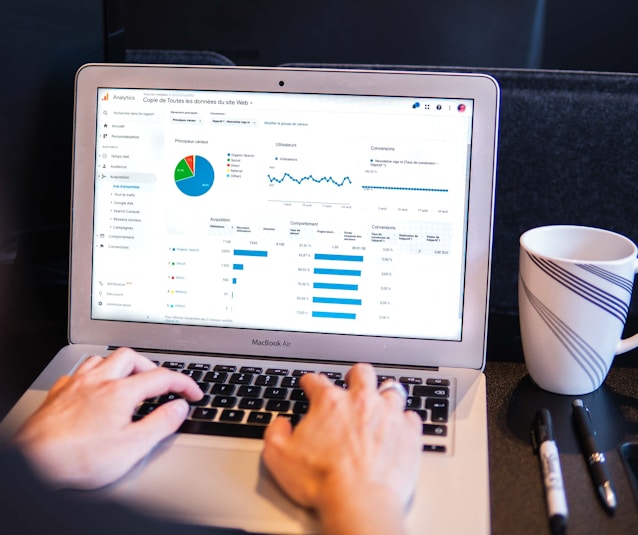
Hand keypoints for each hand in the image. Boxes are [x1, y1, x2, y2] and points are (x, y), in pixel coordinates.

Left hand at [13, 347, 201, 488]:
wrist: (33, 463)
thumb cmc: (77, 458)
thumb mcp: (132, 447)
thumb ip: (161, 423)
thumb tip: (179, 407)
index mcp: (120, 392)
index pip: (161, 377)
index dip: (183, 383)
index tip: (192, 393)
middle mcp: (98, 381)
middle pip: (131, 357)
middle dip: (150, 366)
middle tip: (160, 383)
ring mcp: (76, 385)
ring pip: (103, 359)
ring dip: (121, 365)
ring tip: (129, 379)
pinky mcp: (58, 394)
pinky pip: (80, 372)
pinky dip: (95, 375)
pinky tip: (94, 388)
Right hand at [262, 363, 421, 534]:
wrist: (359, 502)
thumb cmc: (321, 481)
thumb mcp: (278, 456)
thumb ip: (275, 432)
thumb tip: (281, 424)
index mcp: (329, 403)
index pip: (316, 380)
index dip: (310, 381)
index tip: (309, 384)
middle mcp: (361, 401)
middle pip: (361, 372)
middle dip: (355, 375)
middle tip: (351, 384)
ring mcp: (388, 415)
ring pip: (391, 389)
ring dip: (384, 395)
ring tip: (380, 404)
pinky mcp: (409, 433)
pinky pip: (411, 416)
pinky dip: (404, 421)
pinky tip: (399, 428)